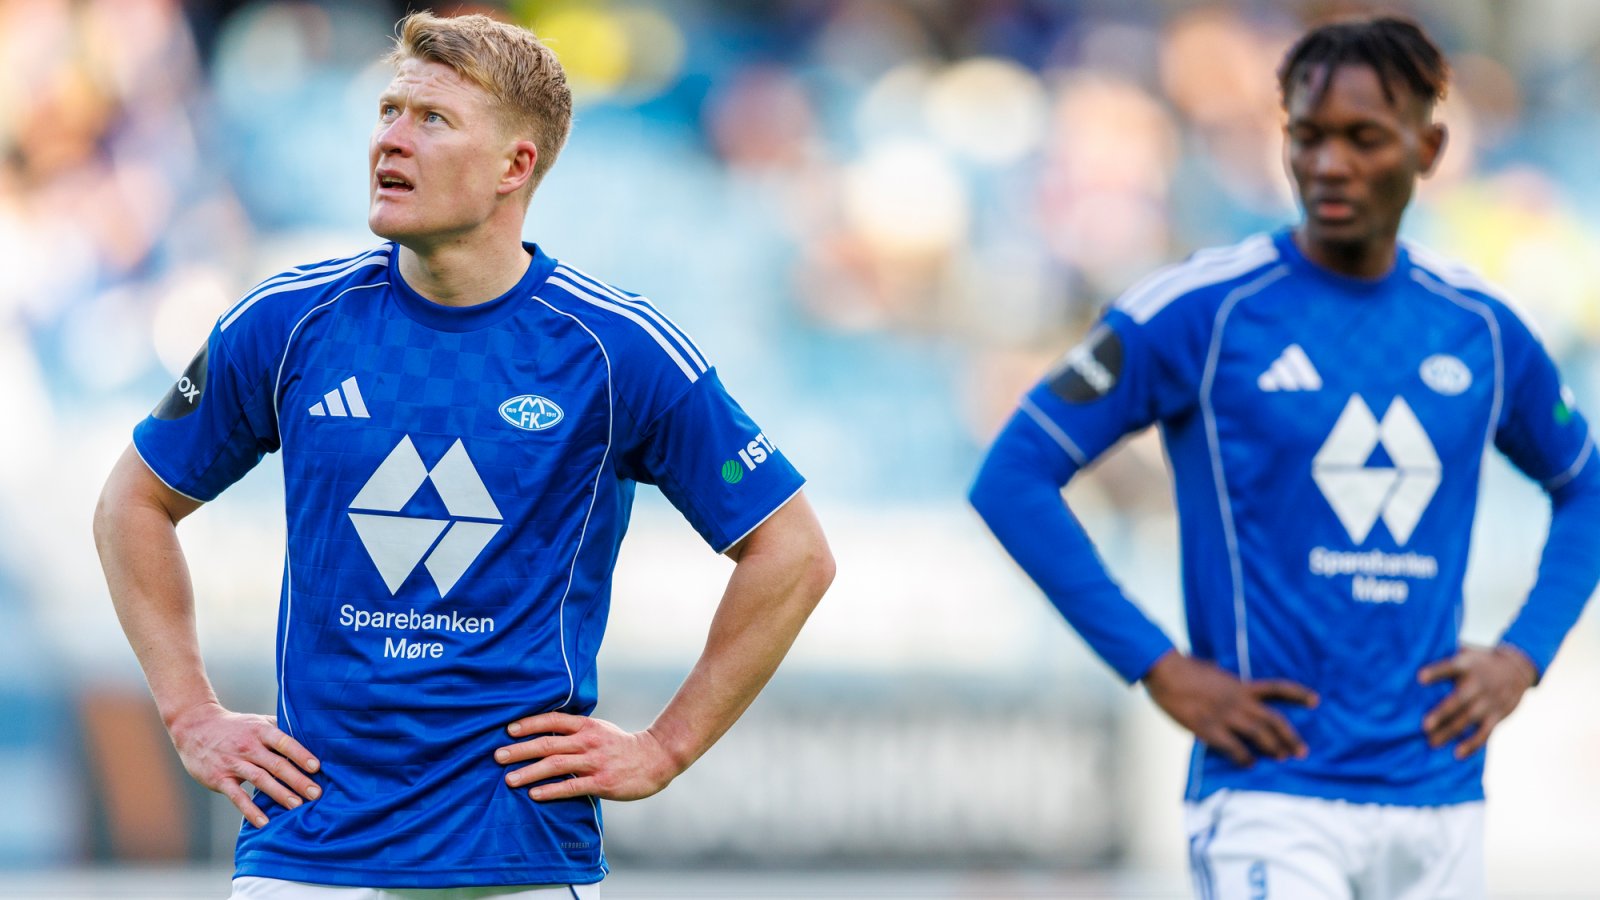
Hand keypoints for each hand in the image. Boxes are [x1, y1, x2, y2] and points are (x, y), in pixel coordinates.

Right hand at [168, 702, 320, 827]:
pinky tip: (264, 822)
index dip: (301, 754)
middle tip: (316, 794)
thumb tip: (312, 739)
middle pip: (276, 764)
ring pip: (260, 780)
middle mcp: (248, 747)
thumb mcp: (258, 722)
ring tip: (297, 807)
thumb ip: (281, 730)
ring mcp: (233, 763)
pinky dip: (250, 810)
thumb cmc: (236, 727)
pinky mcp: (219, 779)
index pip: (285, 742)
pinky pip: (237, 797)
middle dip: (298, 780)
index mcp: (261, 731)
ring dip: (280, 794)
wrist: (195, 727)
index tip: (317, 767)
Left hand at [495, 712, 680, 801]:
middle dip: (520, 750)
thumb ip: (575, 730)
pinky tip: (535, 794)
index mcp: (587, 726)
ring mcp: (595, 762)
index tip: (508, 730)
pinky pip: (571, 786)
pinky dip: (551, 790)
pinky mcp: (602, 783)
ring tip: (509, 779)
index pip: (553, 720)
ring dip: (529, 772)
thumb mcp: (599, 729)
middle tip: (498, 756)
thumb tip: (543, 732)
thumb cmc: (621, 746)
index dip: (529, 724)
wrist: (656, 758)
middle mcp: (589, 741)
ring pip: (556, 765)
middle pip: (548, 743)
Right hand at [1142, 651, 1318, 766]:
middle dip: (1290, 737)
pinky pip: (1234, 747)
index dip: (1298, 694)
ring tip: (1282, 758)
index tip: (1316, 700)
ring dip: (1273, 748)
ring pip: (1259, 735)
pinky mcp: (1209, 727)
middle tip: (1301, 752)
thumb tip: (1232, 687)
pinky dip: (1244, 757)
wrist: (1165, 670)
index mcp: (1240, 684)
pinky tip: (1249, 763)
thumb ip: (1227, 683)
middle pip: (1274, 720)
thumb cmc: (1185, 668)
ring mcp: (1225, 714)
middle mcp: (1239, 700)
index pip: (1277, 688)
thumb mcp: (1213, 672)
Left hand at [1419, 644, 1537, 758]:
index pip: (1449, 668)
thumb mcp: (1466, 654)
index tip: (1420, 678)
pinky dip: (1472, 744)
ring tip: (1431, 742)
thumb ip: (1446, 661)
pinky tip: (1457, 754)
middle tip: (1424, 726)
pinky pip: (1484, 732)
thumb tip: (1412, 660)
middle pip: (1458, 700)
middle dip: (1442, 713)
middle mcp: (1477, 684)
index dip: (1435, 672)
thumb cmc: (1479, 663)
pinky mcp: (1497, 716)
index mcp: (1466, 666)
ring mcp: (1488, 701)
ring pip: (1467, 719)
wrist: (1518, 668)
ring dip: (1449, 732)